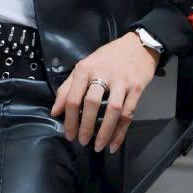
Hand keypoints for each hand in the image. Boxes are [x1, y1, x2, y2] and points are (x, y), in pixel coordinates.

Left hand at [49, 33, 159, 153]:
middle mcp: (103, 74)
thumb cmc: (107, 58)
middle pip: (92, 104)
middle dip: (86, 126)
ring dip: (104, 131)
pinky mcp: (136, 88)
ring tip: (98, 146)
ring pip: (112, 110)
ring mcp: (121, 81)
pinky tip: (114, 144)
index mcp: (85, 69)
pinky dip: (121, 131)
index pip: (73, 97)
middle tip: (81, 141)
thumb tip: (55, 111)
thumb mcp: (84, 66)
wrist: (137, 45)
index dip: (69, 119)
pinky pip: (128, 113)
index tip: (69, 134)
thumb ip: (67, 88)